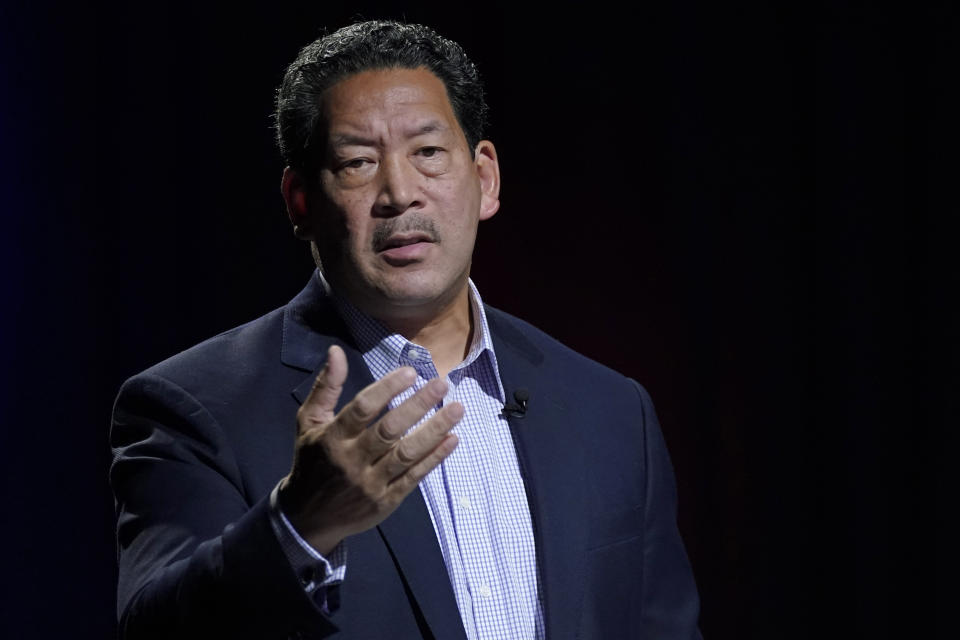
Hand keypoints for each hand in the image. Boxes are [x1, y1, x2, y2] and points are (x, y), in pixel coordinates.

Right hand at [278, 345, 461, 554]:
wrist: (308, 518)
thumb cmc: (312, 461)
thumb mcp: (309, 423)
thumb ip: (326, 387)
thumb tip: (336, 351)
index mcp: (333, 437)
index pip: (363, 408)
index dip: (387, 388)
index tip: (411, 372)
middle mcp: (352, 460)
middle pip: (389, 430)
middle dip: (418, 406)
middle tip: (442, 385)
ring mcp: (371, 483)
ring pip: (407, 453)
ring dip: (434, 430)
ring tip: (458, 409)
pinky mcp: (386, 501)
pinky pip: (414, 477)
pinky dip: (435, 458)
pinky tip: (453, 439)